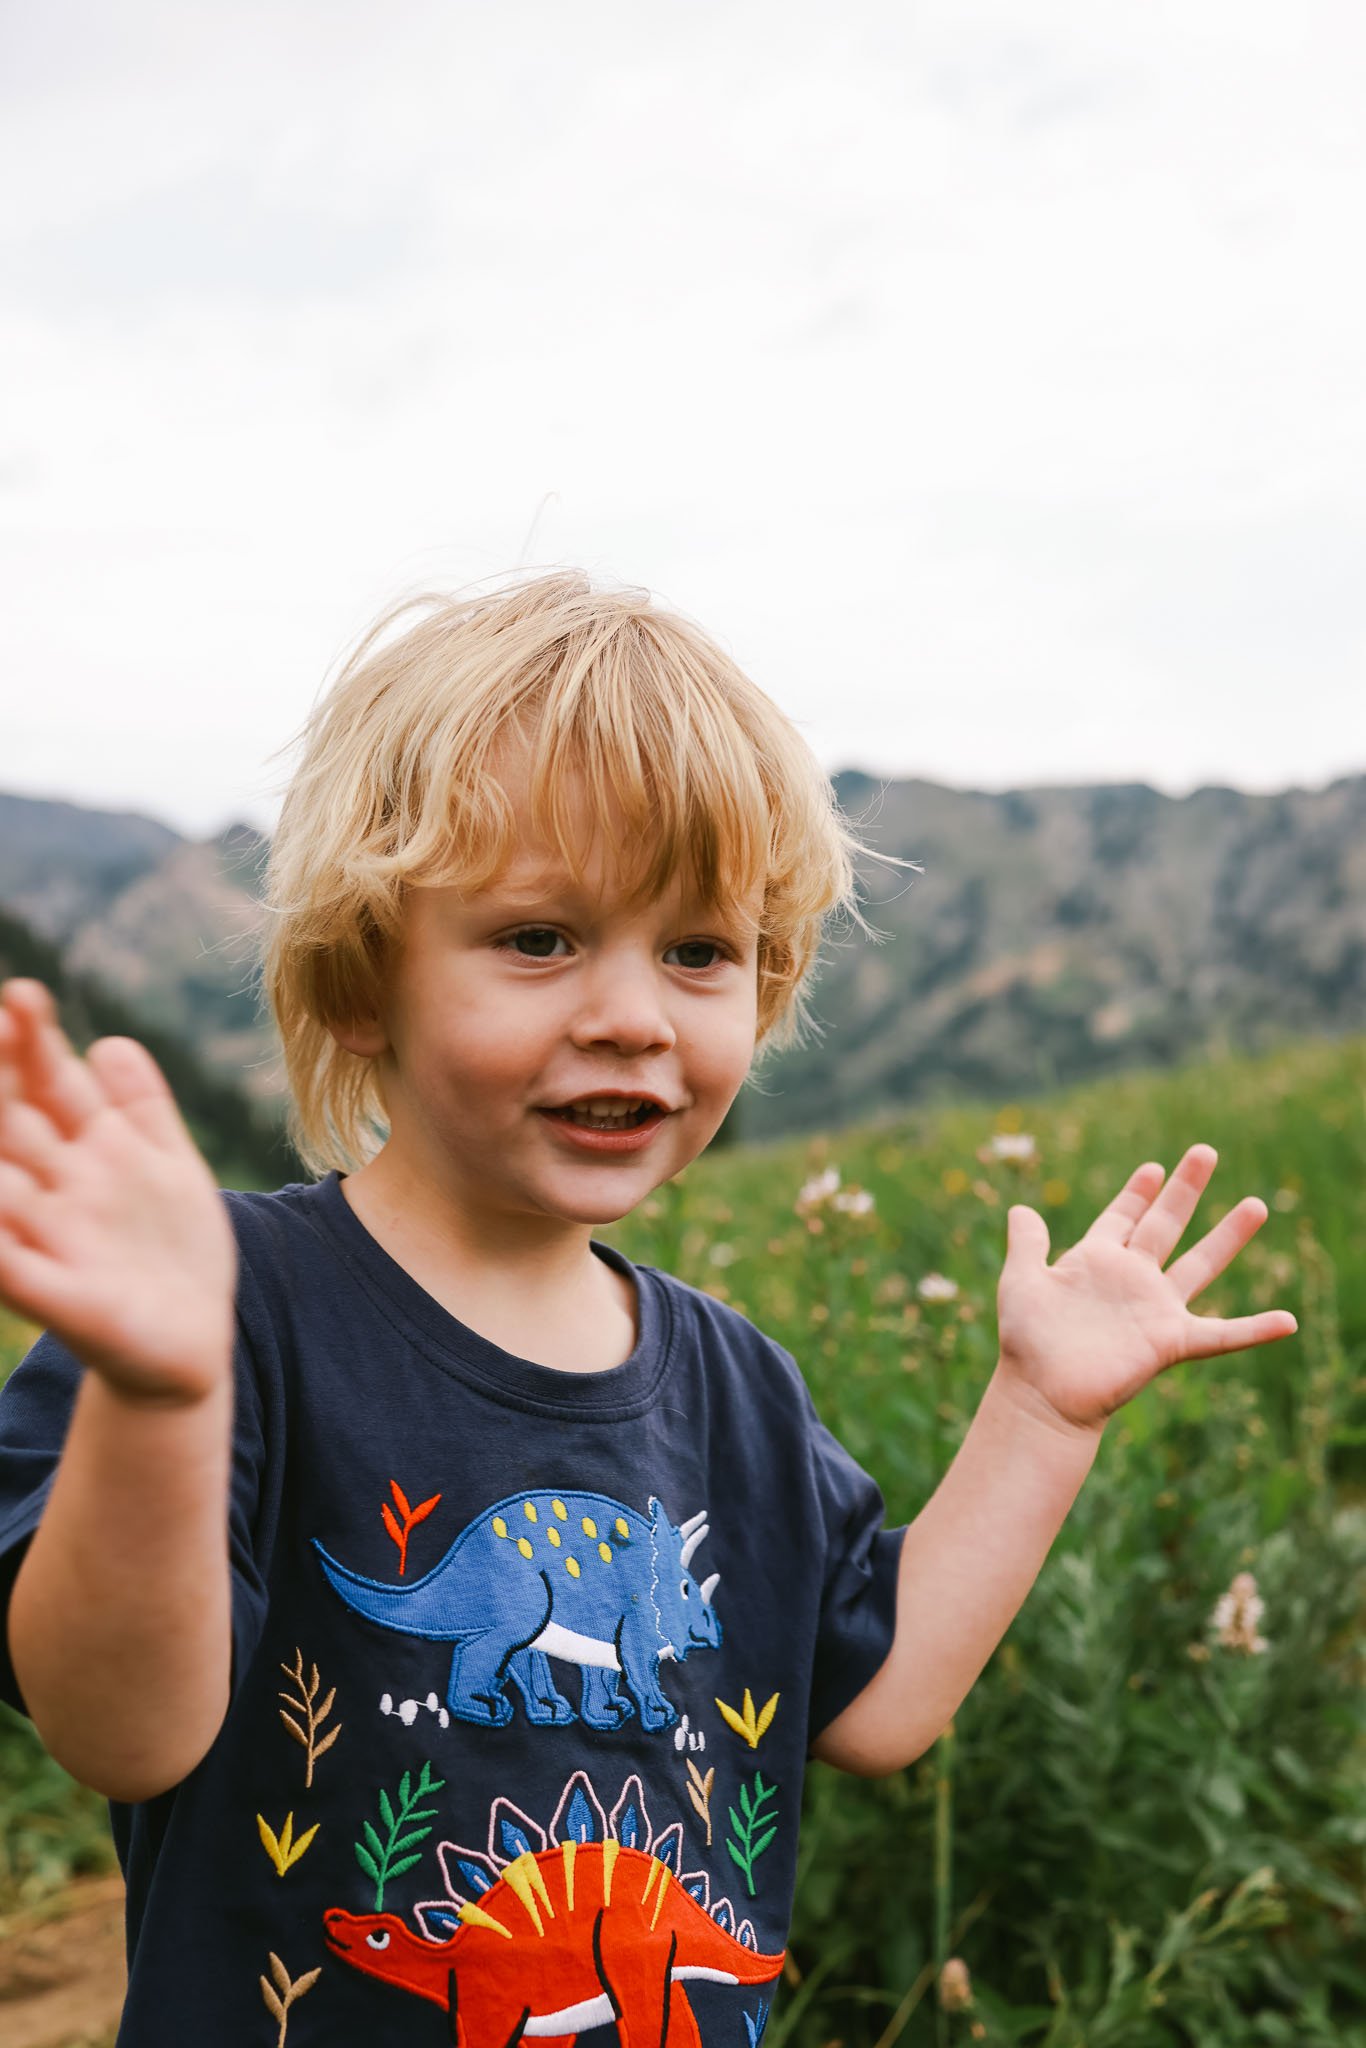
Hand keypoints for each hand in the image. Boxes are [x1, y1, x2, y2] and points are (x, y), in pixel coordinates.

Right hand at [0, 979, 236, 1404]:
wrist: (190, 1345)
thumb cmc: (171, 1253)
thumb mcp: (171, 1169)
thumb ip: (142, 1108)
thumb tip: (108, 1042)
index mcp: (88, 1152)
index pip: (47, 1085)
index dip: (32, 1042)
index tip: (24, 995)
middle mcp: (58, 1190)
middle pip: (14, 1123)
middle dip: (1, 1077)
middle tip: (3, 1021)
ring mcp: (53, 1242)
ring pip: (2, 1188)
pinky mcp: (58, 1299)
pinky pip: (12, 1269)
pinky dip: (3, 1248)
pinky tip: (0, 1201)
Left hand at [995, 1144, 1296, 1436]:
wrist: (1042, 1393)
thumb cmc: (1028, 1342)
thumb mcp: (1022, 1281)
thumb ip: (1027, 1245)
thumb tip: (1020, 1209)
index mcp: (1096, 1260)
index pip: (1122, 1218)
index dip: (1137, 1194)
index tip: (1153, 1168)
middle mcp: (1132, 1279)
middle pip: (1164, 1226)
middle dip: (1184, 1190)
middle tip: (1205, 1152)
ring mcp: (1155, 1308)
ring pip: (1200, 1264)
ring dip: (1229, 1236)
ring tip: (1258, 1204)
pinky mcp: (1170, 1341)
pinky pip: (1222, 1334)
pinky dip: (1255, 1330)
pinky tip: (1287, 1321)